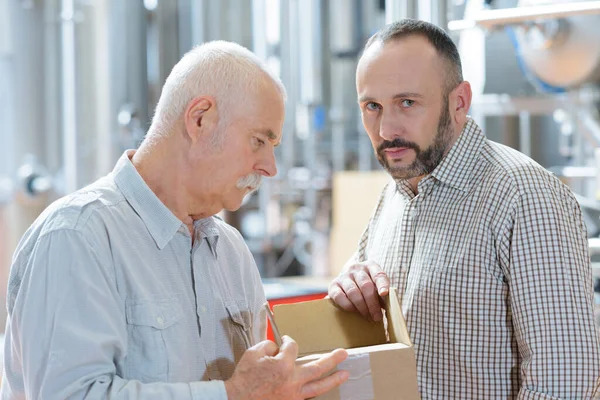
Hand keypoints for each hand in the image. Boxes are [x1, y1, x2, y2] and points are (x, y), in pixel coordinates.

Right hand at [225, 336, 348, 399]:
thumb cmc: (244, 377)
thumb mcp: (253, 353)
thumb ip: (268, 345)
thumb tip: (278, 347)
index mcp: (283, 365)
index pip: (293, 347)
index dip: (288, 341)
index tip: (285, 340)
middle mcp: (292, 380)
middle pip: (317, 367)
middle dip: (332, 359)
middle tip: (343, 353)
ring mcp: (293, 394)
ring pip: (318, 387)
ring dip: (333, 379)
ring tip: (345, 374)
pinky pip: (307, 398)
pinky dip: (315, 393)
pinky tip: (322, 389)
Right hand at [328, 260, 389, 320]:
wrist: (349, 280)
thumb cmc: (368, 286)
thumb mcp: (377, 286)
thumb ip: (382, 294)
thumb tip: (390, 309)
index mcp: (370, 266)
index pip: (378, 274)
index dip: (382, 284)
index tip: (384, 294)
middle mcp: (356, 268)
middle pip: (366, 285)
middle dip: (372, 303)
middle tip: (377, 317)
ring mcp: (344, 275)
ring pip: (353, 292)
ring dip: (361, 307)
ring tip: (367, 316)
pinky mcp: (333, 285)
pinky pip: (339, 296)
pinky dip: (348, 306)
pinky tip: (354, 311)